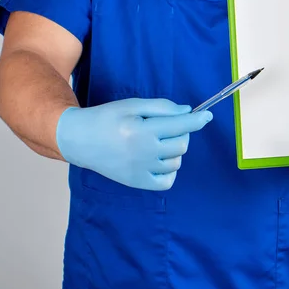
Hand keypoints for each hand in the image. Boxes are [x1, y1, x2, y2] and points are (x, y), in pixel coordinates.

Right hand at [56, 98, 212, 190]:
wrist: (80, 140)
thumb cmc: (107, 118)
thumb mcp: (132, 105)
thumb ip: (161, 107)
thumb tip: (187, 111)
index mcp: (143, 130)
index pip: (181, 126)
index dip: (197, 120)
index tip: (207, 115)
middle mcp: (144, 152)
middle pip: (182, 144)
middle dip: (181, 132)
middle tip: (165, 126)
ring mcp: (141, 170)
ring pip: (177, 161)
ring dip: (174, 150)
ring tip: (157, 142)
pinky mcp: (137, 183)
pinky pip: (167, 181)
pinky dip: (169, 170)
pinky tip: (158, 159)